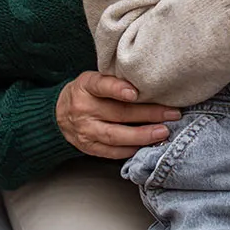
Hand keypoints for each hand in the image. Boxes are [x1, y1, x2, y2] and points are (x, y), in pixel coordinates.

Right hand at [56, 72, 180, 158]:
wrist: (58, 112)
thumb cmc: (87, 92)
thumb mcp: (95, 78)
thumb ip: (116, 80)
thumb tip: (152, 83)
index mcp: (86, 86)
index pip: (101, 85)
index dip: (117, 89)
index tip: (135, 92)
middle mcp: (83, 108)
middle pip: (118, 113)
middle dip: (148, 114)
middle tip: (171, 114)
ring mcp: (85, 130)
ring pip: (115, 135)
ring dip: (142, 135)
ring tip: (162, 132)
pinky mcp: (88, 147)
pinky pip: (111, 151)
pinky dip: (131, 149)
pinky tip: (147, 145)